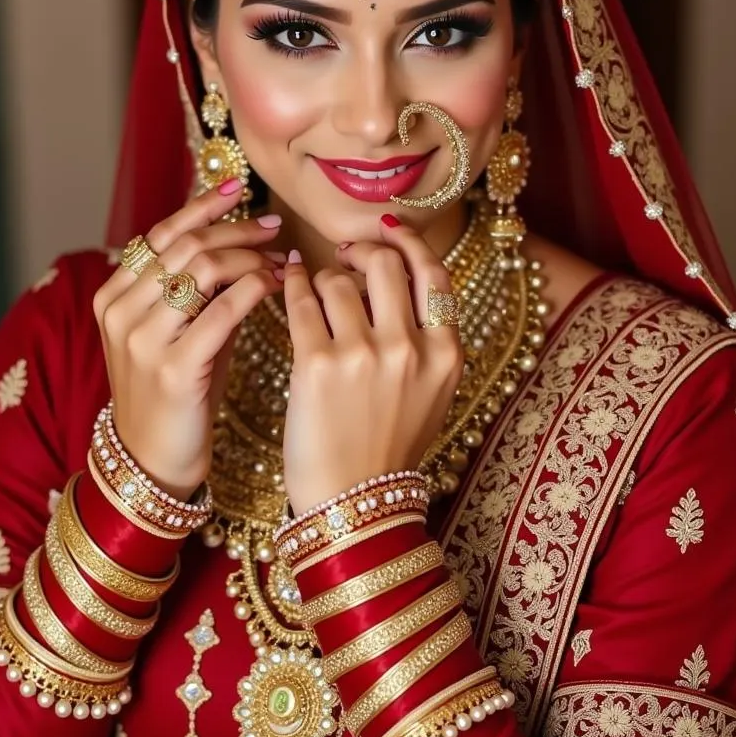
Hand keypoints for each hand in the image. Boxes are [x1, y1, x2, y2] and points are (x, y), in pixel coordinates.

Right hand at [93, 181, 283, 498]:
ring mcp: (143, 338)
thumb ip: (201, 290)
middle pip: (187, 244)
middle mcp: (121, 310)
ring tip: (279, 262)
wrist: (153, 460)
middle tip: (274, 228)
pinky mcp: (173, 367)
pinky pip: (222, 309)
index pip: (162, 233)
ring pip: (205, 267)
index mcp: (115, 295)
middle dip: (237, 229)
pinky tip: (274, 287)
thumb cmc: (176, 393)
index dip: (203, 206)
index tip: (239, 189)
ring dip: (250, 257)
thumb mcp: (179, 332)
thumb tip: (248, 243)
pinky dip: (254, 289)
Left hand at [280, 217, 463, 513]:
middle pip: (386, 265)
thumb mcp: (431, 394)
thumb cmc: (388, 447)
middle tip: (344, 255)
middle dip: (362, 251)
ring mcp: (364, 355)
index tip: (390, 232)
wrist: (354, 504)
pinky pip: (302, 301)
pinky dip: (293, 285)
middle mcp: (410, 348)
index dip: (410, 244)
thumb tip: (395, 280)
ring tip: (314, 292)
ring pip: (339, 280)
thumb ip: (425, 340)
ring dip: (323, 278)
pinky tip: (289, 282)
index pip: (435, 274)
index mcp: (446, 355)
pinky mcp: (317, 364)